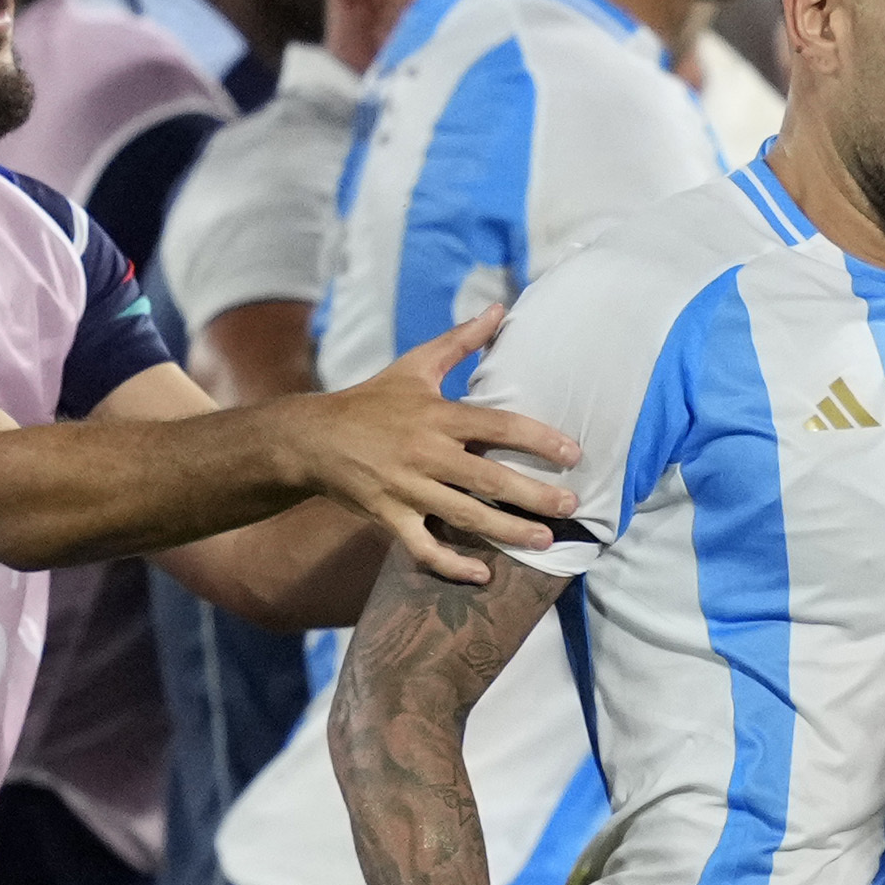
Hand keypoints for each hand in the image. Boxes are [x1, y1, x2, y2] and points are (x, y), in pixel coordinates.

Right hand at [288, 350, 580, 582]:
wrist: (311, 439)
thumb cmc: (370, 400)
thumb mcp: (415, 366)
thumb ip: (461, 342)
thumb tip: (499, 310)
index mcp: (436, 415)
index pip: (498, 425)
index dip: (540, 440)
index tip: (574, 454)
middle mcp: (425, 453)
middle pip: (489, 479)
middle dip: (535, 495)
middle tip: (572, 507)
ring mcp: (406, 489)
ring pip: (464, 517)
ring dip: (508, 532)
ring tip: (544, 541)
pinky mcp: (389, 518)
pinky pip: (424, 548)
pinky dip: (452, 565)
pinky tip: (484, 574)